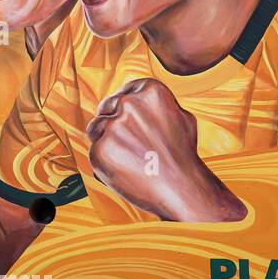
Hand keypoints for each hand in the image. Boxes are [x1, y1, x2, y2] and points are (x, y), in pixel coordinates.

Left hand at [86, 78, 245, 221]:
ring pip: (95, 128)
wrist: (182, 189)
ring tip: (132, 158)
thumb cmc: (182, 154)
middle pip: (106, 108)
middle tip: (134, 146)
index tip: (134, 125)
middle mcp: (129, 103)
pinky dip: (105, 160)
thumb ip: (154, 103)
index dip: (126, 110)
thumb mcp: (180, 117)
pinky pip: (95, 150)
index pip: (123, 92)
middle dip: (114, 124)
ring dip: (106, 141)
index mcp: (150, 90)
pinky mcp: (100, 149)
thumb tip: (132, 95)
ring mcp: (113, 126)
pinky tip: (127, 169)